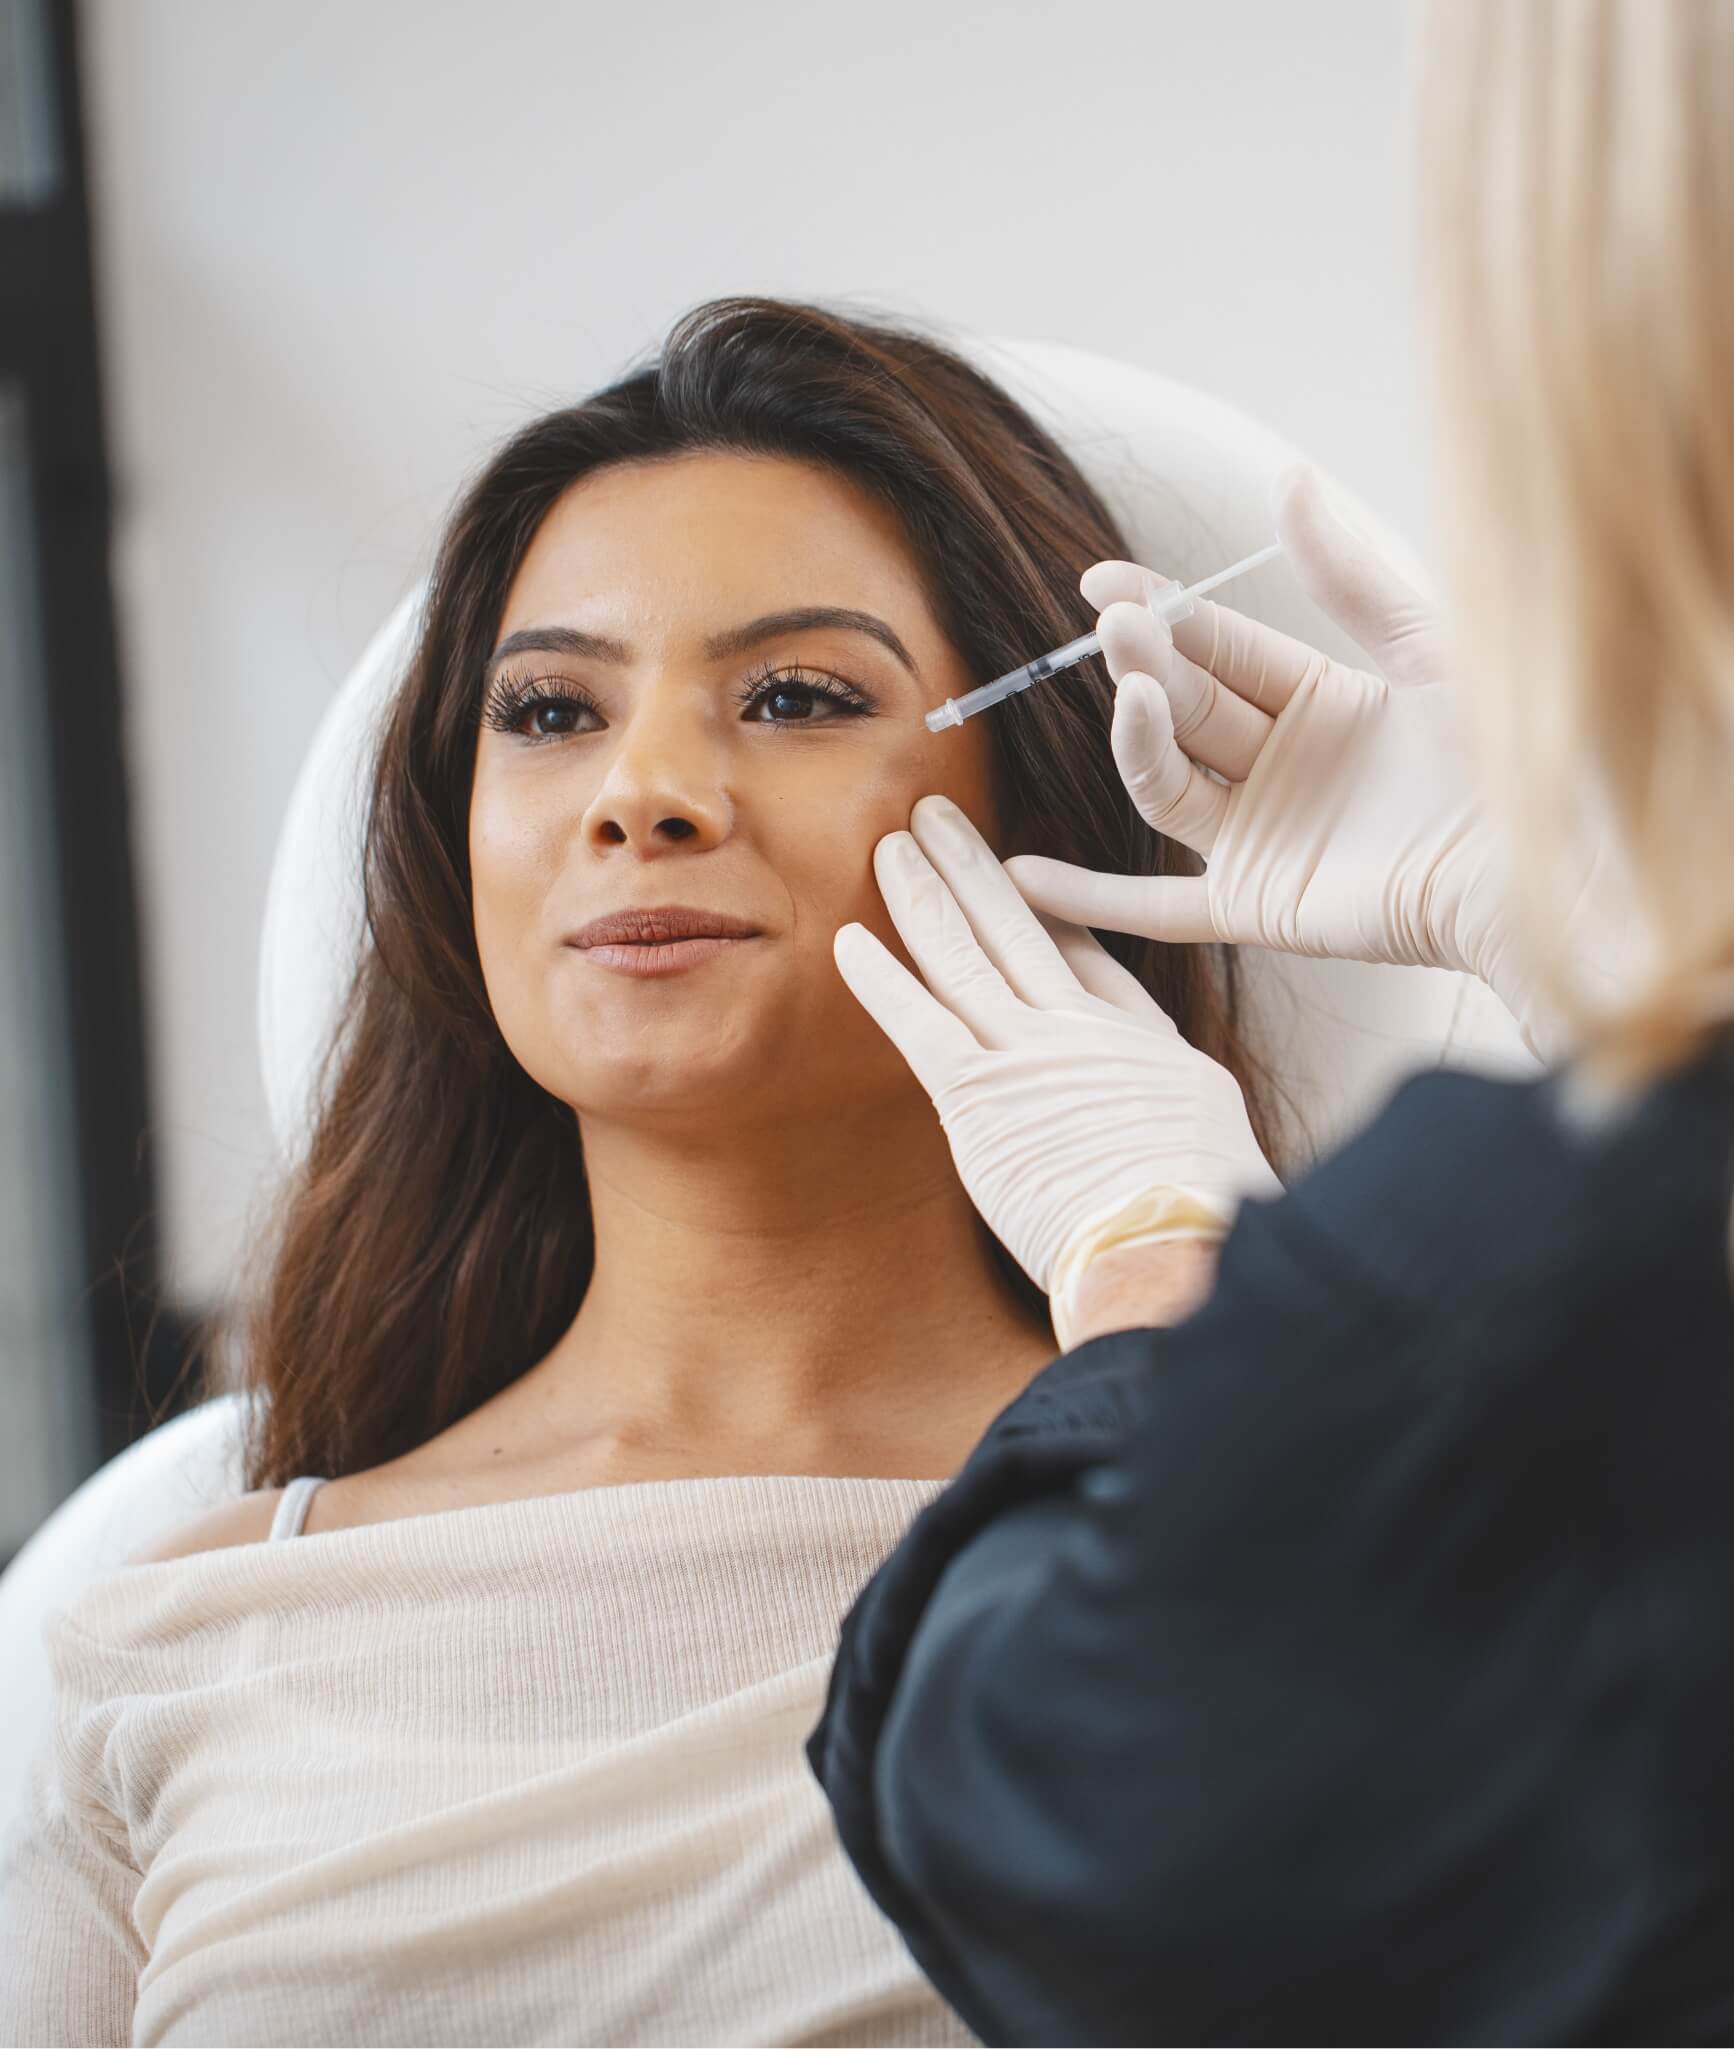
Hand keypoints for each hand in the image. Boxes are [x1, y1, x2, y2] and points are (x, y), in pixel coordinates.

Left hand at [833, 794, 1281, 1307]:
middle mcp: (1080, 1031)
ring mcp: (1027, 1055)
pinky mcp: (979, 1096)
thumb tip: (1161, 1111)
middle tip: (935, 818)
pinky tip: (852, 939)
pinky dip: (883, 979)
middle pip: (1016, 929)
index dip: (1046, 914)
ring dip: (923, 894)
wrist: (1176, 1242)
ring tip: (893, 845)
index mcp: (1142, 1042)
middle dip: (972, 868)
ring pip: (963, 955)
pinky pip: (919, 1022)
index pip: (1085, 959)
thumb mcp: (1212, 1137)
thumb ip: (1170, 1102)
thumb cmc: (1205, 1214)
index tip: (1016, 877)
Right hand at [1004, 469, 1586, 1059]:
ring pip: (1166, 785)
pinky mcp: (1254, 905)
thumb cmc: (1510, 753)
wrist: (1538, 867)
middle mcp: (1281, 768)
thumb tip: (1289, 477)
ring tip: (1129, 700)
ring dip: (1134, 742)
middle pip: (1188, 707)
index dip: (1163, 612)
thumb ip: (1349, 575)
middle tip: (1117, 626)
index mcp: (1321, 703)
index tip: (1102, 580)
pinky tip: (1026, 878)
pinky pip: (1158, 906)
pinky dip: (1091, 897)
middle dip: (1147, 664)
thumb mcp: (1426, 645)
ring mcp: (1261, 838)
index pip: (1219, 649)